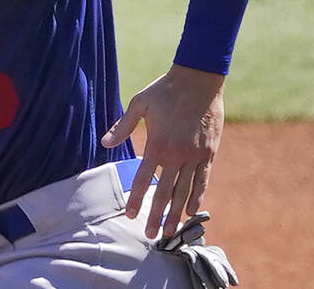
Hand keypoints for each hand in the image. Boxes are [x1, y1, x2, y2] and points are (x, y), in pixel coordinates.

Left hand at [101, 64, 224, 238]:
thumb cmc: (166, 89)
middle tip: (150, 235)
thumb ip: (122, 126)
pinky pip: (203, 180)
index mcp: (157, 144)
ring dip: (178, 213)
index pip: (143, 178)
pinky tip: (193, 211)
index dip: (136, 198)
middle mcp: (177, 154)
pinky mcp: (209, 153)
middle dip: (157, 216)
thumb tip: (104, 143)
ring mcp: (195, 155)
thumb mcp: (140, 103)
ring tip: (170, 231)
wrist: (200, 79)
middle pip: (165, 192)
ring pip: (185, 191)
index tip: (130, 215)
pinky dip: (197, 197)